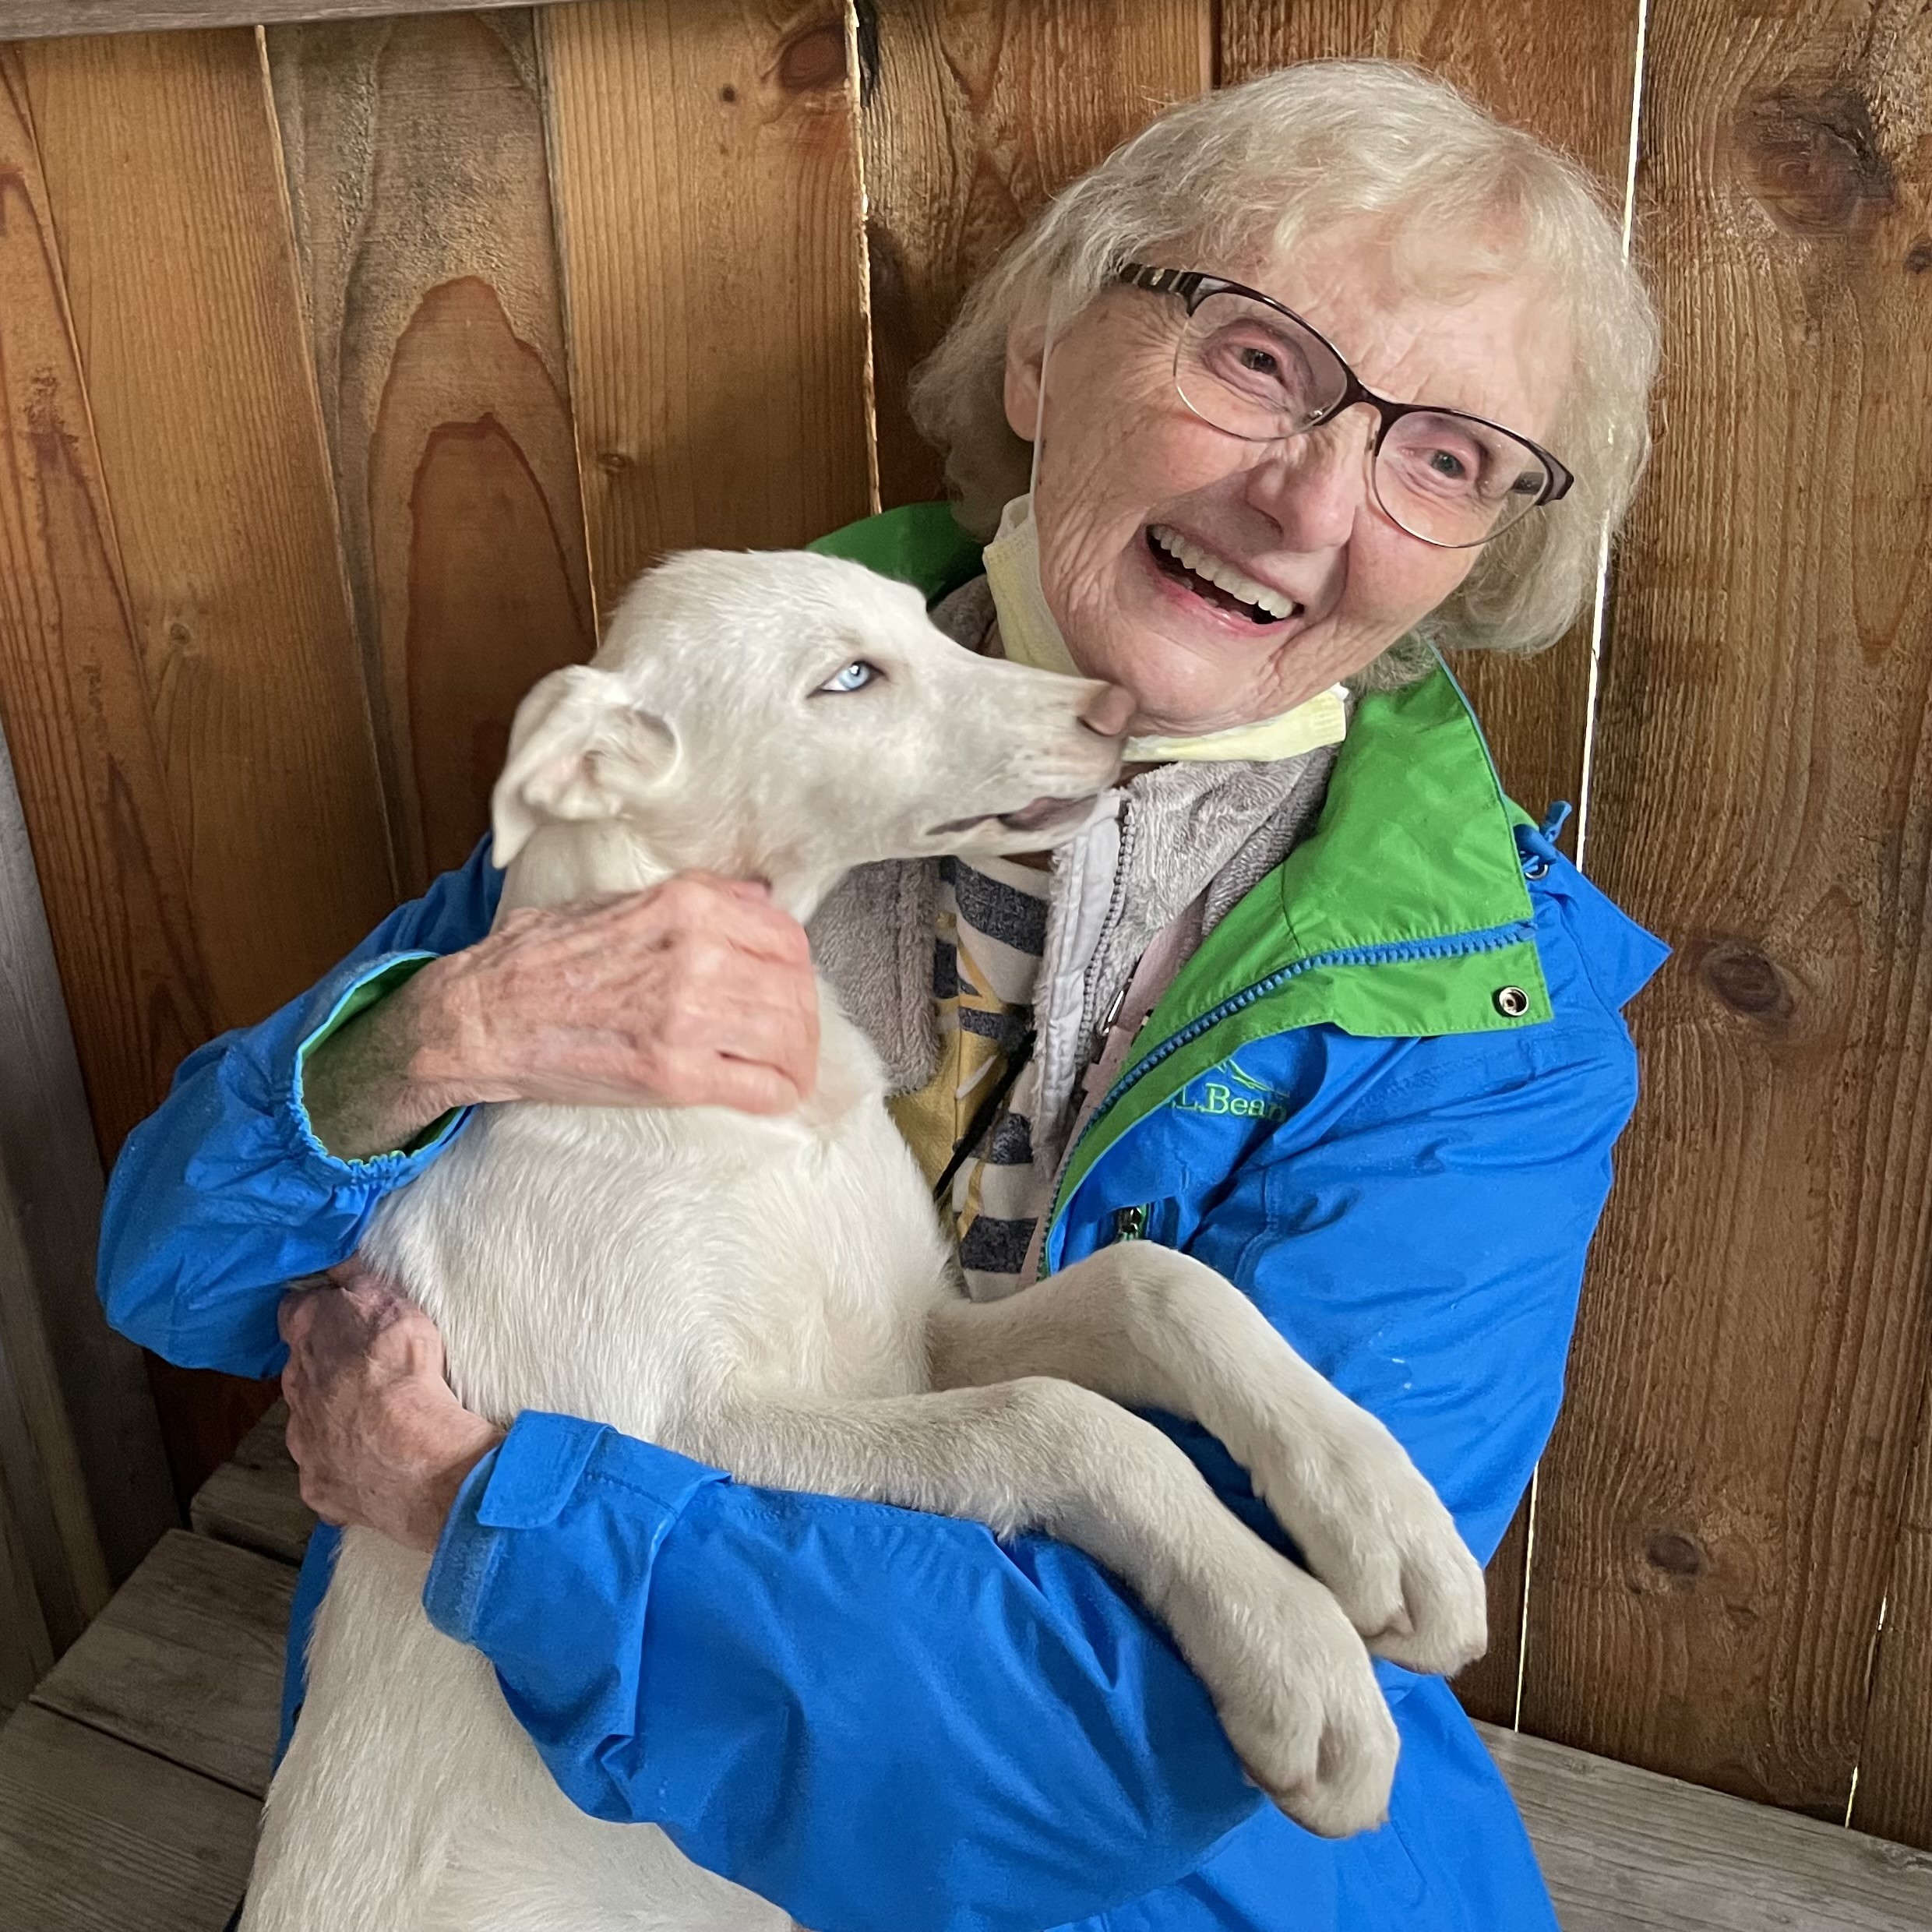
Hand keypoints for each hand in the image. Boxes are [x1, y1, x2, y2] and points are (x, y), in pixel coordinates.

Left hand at [279, 1261, 501, 1553]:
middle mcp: (295, 1389)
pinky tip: (377, 1465)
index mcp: (309, 1337)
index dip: (314, 1312)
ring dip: (335, 1422)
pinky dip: (349, 1469)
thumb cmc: (401, 1371)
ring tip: (378, 1425)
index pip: (294, 1312)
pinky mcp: (319, 1484)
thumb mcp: (389, 1300)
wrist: (407, 1450)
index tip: (334, 1314)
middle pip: (302, 1373)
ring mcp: (303, 1442)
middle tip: (369, 1375)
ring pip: (311, 1425)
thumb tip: (339, 1260)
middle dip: (327, 1372)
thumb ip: (360, 1278)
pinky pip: (329, 1473)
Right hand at [304, 873, 819, 1158]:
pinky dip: (778, 1094)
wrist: (484, 1015)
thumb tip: (760, 903)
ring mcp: (688, 1015)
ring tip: (787, 1071)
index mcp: (689, 904)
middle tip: (793, 1039)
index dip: (797, 968)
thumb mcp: (625, 900)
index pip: (788, 936)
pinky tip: (772, 1095)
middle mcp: (697, 954)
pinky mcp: (674, 1073)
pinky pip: (761, 1087)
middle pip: (798, 990)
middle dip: (804, 1019)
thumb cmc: (545, 957)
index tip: (789, 988)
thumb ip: (697, 901)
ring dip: (798, 1060)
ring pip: (790, 1038)